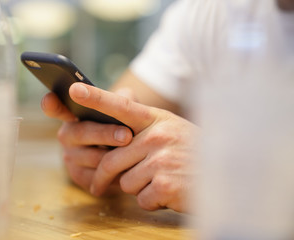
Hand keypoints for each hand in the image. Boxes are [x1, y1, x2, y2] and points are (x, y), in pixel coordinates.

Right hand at [41, 92, 132, 191]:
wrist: (127, 154)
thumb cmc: (122, 124)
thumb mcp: (123, 107)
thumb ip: (122, 99)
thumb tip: (126, 96)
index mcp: (73, 114)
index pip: (56, 107)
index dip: (52, 104)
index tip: (50, 98)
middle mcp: (67, 135)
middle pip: (82, 133)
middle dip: (105, 134)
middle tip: (126, 135)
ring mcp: (71, 157)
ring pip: (92, 158)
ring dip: (113, 156)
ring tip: (133, 153)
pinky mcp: (80, 177)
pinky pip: (97, 177)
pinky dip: (114, 173)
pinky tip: (128, 168)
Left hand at [69, 82, 198, 211]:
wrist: (227, 171)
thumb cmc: (192, 151)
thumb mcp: (170, 129)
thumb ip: (141, 129)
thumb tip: (110, 140)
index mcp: (155, 120)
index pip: (121, 107)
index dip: (96, 98)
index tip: (74, 90)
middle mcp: (157, 136)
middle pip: (112, 160)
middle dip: (103, 177)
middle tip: (98, 186)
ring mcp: (161, 159)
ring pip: (126, 182)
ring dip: (138, 187)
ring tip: (160, 180)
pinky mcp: (166, 184)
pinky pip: (141, 198)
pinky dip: (151, 200)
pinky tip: (169, 191)